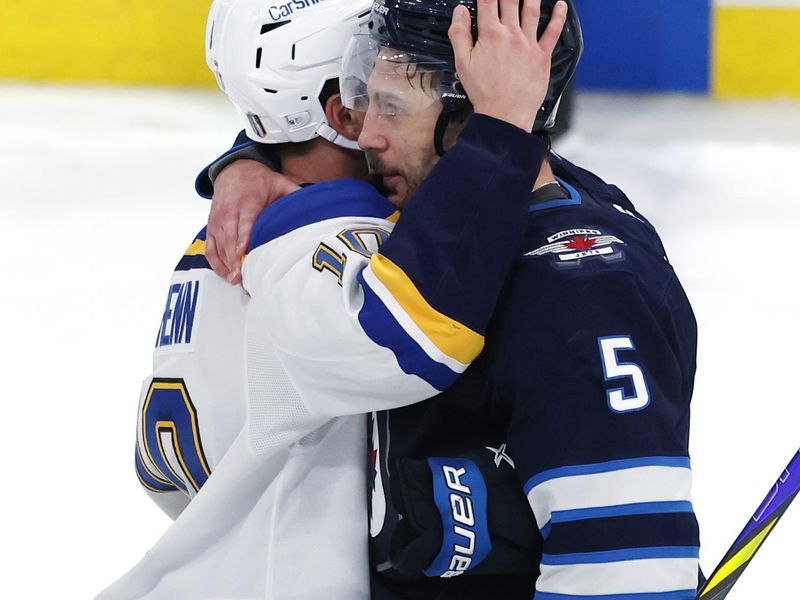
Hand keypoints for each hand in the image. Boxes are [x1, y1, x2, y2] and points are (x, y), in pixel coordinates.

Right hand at [207, 159, 299, 283]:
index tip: (243, 252)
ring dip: (225, 263)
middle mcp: (229, 211)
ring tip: (235, 280)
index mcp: (247, 201)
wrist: (234, 170)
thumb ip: (294, 194)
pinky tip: (226, 274)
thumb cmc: (259, 181)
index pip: (244, 222)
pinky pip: (210, 247)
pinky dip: (216, 262)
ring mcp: (218, 220)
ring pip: (219, 244)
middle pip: (230, 237)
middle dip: (233, 258)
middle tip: (241, 277)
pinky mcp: (211, 226)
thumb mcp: (279, 182)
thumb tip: (313, 206)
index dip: (243, 238)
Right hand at [449, 0, 567, 131]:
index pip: (488, 1)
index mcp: (490, 34)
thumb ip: (459, 34)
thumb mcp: (462, 64)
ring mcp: (529, 43)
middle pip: (510, 0)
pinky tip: (561, 5)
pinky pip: (553, 31)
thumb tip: (459, 11)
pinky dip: (559, 16)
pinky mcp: (542, 55)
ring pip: (532, 9)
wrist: (505, 114)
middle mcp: (511, 34)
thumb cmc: (484, 92)